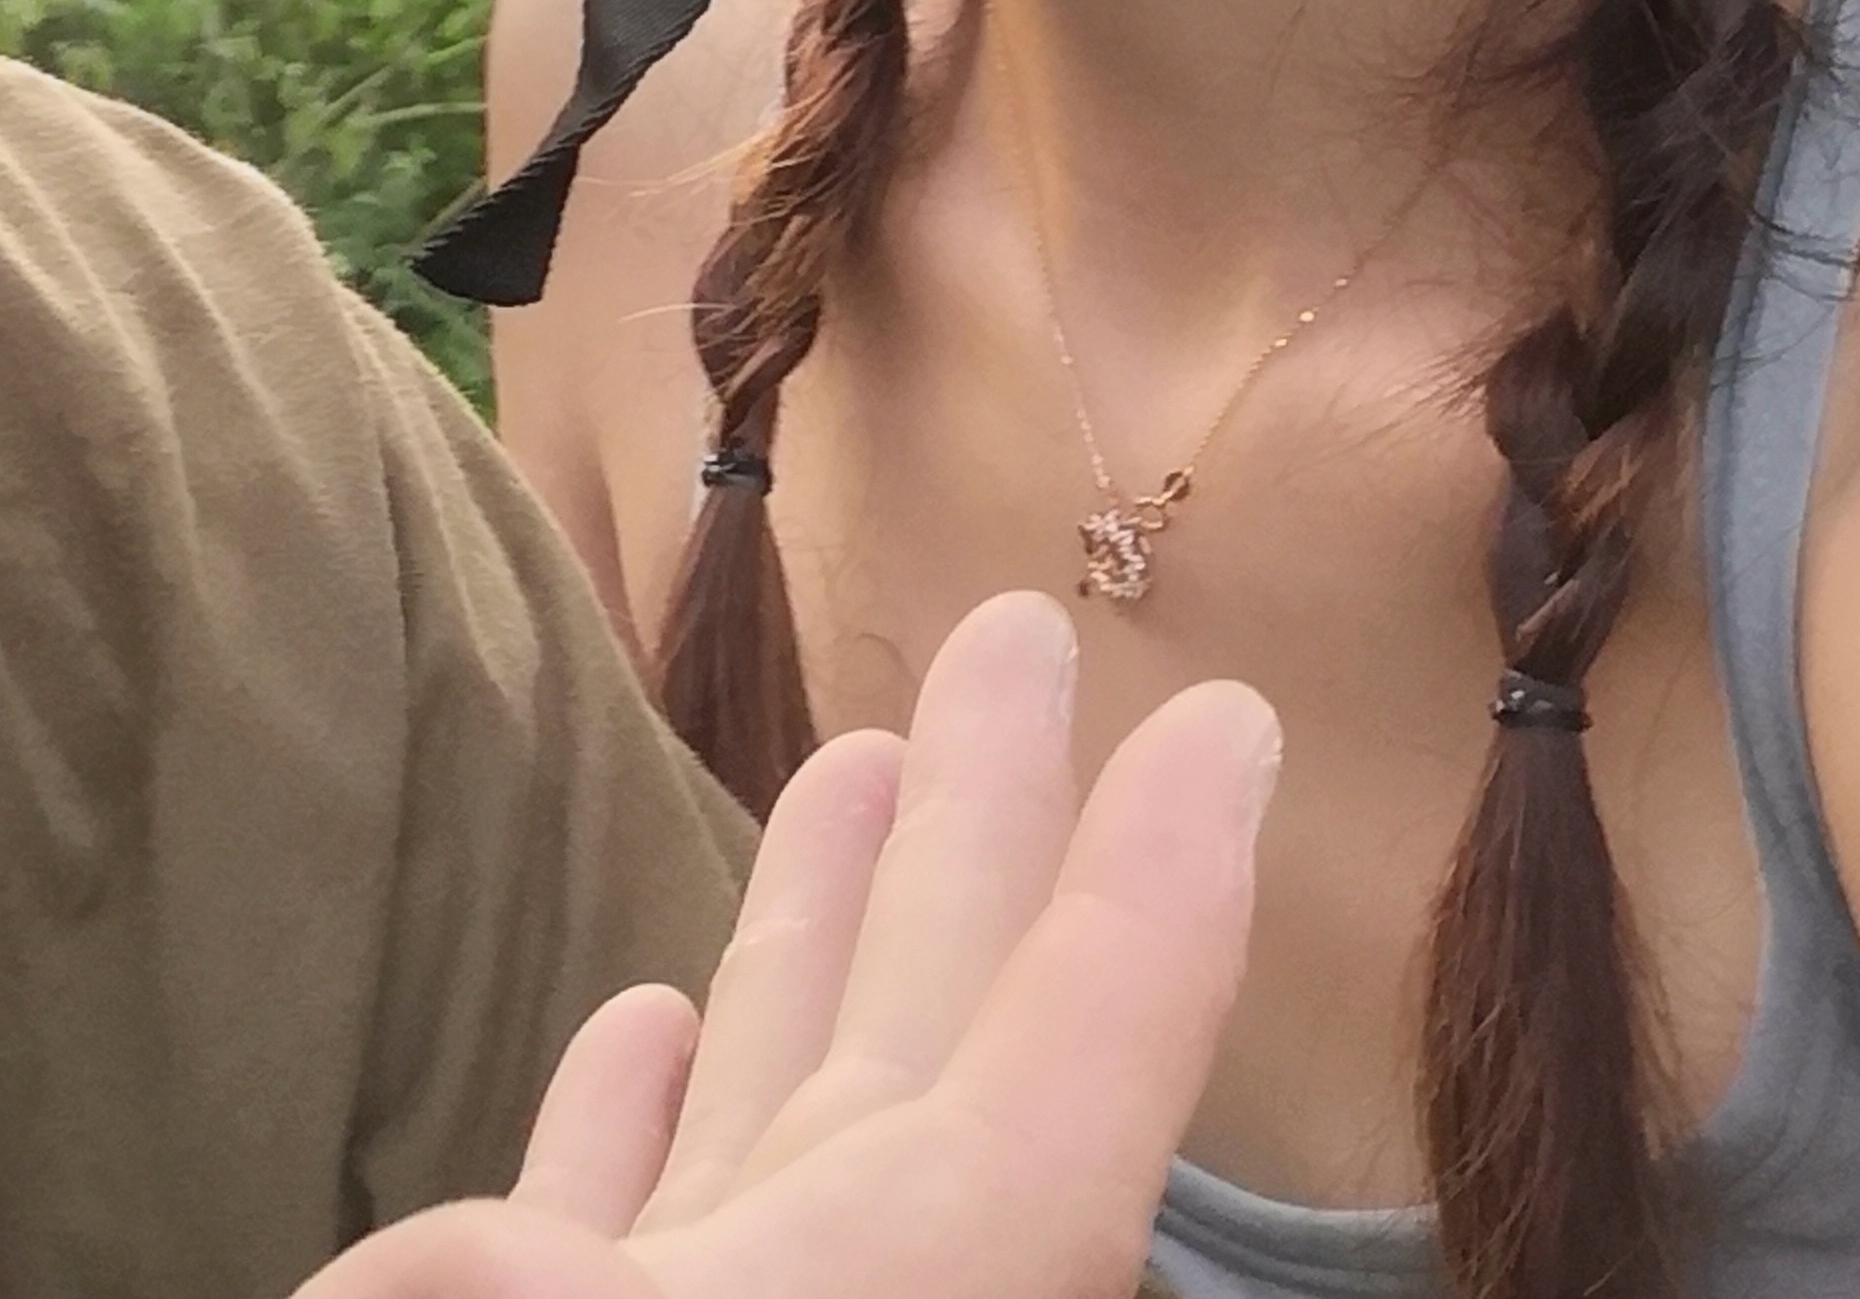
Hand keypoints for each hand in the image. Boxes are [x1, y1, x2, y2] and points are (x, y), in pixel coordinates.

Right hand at [307, 590, 1276, 1298]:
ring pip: (783, 1113)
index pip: (1081, 1055)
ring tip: (855, 759)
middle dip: (980, 825)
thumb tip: (633, 1128)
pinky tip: (646, 1020)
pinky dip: (642, 1119)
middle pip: (936, 1031)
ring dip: (820, 932)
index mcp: (915, 1276)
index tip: (1231, 726)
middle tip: (1022, 628)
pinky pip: (628, 1226)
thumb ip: (661, 1214)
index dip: (1163, 889)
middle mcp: (844, 1291)